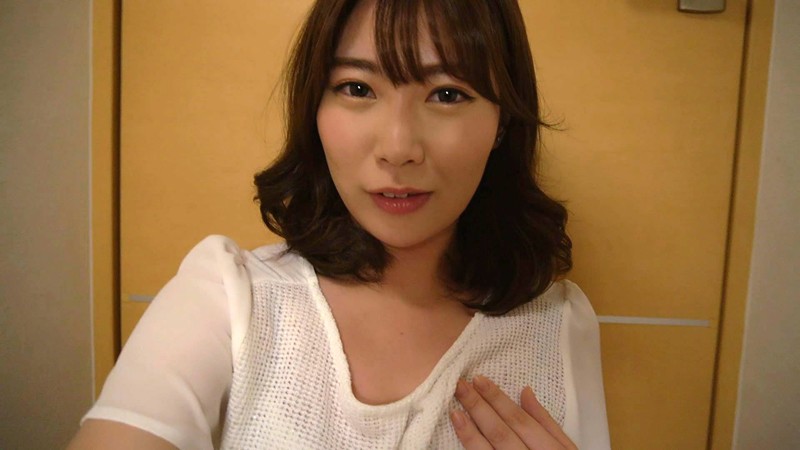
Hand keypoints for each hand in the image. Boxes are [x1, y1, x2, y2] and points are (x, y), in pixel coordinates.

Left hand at [451, 375, 576, 449]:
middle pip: (501, 432)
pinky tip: (462, 437)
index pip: (519, 420)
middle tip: (460, 386)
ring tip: (455, 411)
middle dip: (479, 407)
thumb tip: (525, 392)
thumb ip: (546, 422)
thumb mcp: (567, 449)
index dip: (498, 399)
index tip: (479, 380)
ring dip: (470, 432)